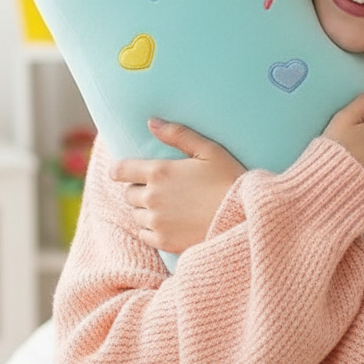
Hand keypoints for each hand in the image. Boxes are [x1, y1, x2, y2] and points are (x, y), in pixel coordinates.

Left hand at [109, 119, 245, 253]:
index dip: (118, 170)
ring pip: (135, 215)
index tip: (121, 172)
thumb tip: (151, 122)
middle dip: (138, 190)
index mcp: (160, 172)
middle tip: (159, 190)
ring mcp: (157, 221)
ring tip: (167, 208)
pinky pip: (144, 235)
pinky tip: (169, 224)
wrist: (245, 217)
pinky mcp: (164, 241)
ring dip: (144, 210)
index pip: (120, 170)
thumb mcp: (209, 150)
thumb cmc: (230, 179)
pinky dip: (151, 229)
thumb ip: (178, 134)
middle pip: (128, 194)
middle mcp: (152, 197)